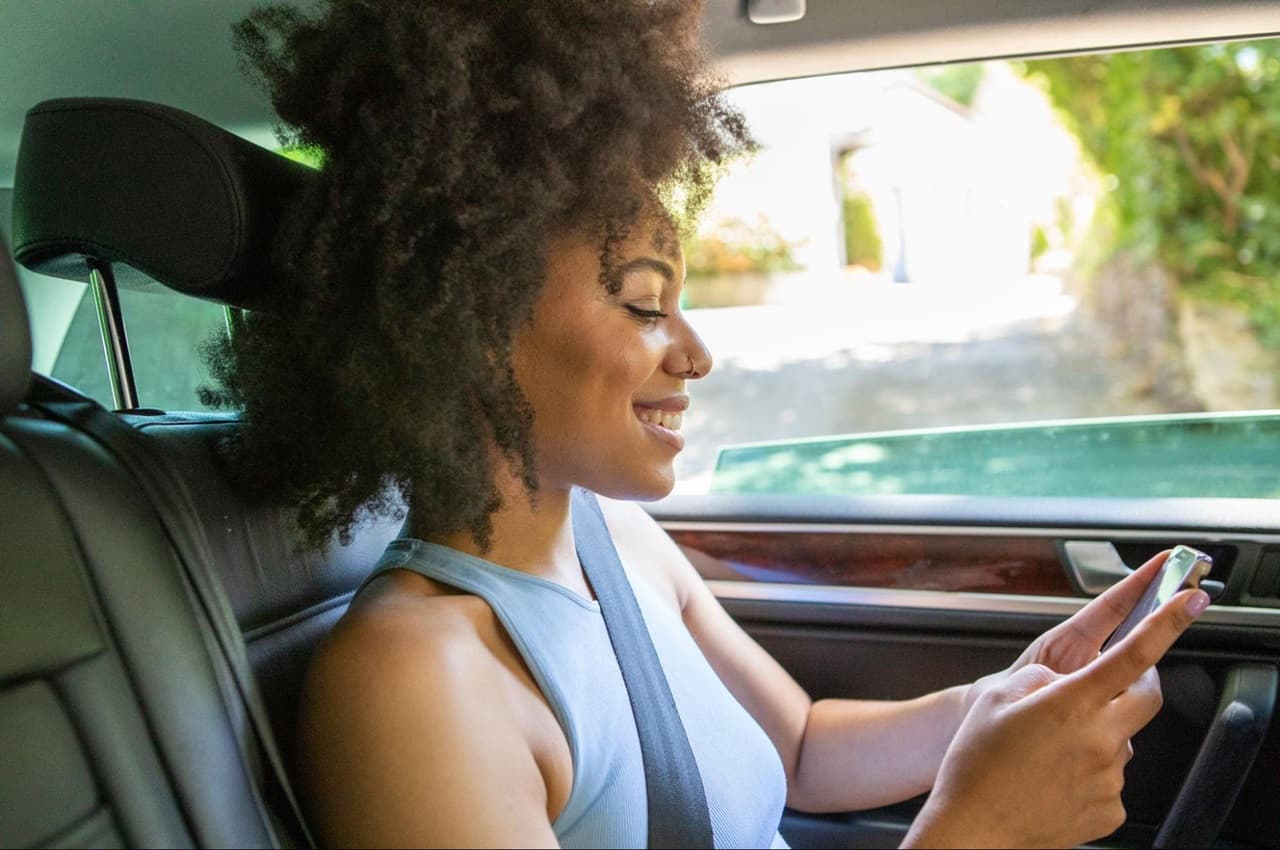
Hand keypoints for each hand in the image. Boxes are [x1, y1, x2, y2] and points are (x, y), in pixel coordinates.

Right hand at [906, 552, 1209, 847]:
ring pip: (1121, 740)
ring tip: (1049, 752)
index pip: (1134, 655)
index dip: (1167, 624)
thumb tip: (1063, 683)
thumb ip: (1039, 677)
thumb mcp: (995, 699)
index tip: (1190, 602)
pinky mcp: (1110, 808)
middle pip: (1146, 697)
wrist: (976, 830)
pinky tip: (1055, 778)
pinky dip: (1089, 772)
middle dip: (1137, 682)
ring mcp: (1109, 777)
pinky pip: (1110, 778)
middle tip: (1108, 685)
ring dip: (1098, 735)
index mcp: (1071, 703)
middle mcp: (1100, 739)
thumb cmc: (978, 767)